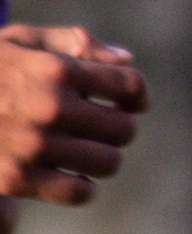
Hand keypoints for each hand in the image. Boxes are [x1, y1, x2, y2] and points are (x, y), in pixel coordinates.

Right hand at [0, 26, 145, 211]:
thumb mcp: (19, 40)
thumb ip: (74, 44)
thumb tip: (126, 59)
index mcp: (53, 69)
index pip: (130, 86)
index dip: (134, 94)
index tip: (126, 99)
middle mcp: (48, 108)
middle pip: (124, 129)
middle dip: (115, 124)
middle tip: (95, 123)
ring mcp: (33, 146)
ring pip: (108, 163)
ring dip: (100, 156)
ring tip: (80, 146)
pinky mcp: (16, 179)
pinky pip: (81, 192)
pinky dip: (80, 184)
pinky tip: (65, 171)